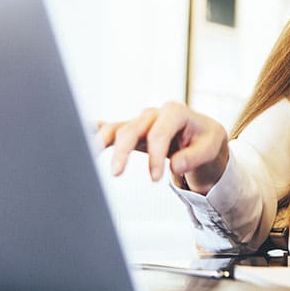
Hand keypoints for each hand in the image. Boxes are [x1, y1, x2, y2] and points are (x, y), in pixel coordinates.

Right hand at [95, 101, 229, 193]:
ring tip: (88, 155)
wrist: (201, 135)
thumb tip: (175, 165)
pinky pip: (109, 129)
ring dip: (101, 141)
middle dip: (122, 151)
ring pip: (116, 128)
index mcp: (175, 112)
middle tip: (116, 174)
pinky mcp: (131, 131)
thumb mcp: (211, 147)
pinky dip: (94, 132)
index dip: (155, 156)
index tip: (154, 178)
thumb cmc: (205, 139)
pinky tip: (79, 136)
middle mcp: (153, 114)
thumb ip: (194, 156)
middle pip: (132, 129)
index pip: (159, 133)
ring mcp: (140, 122)